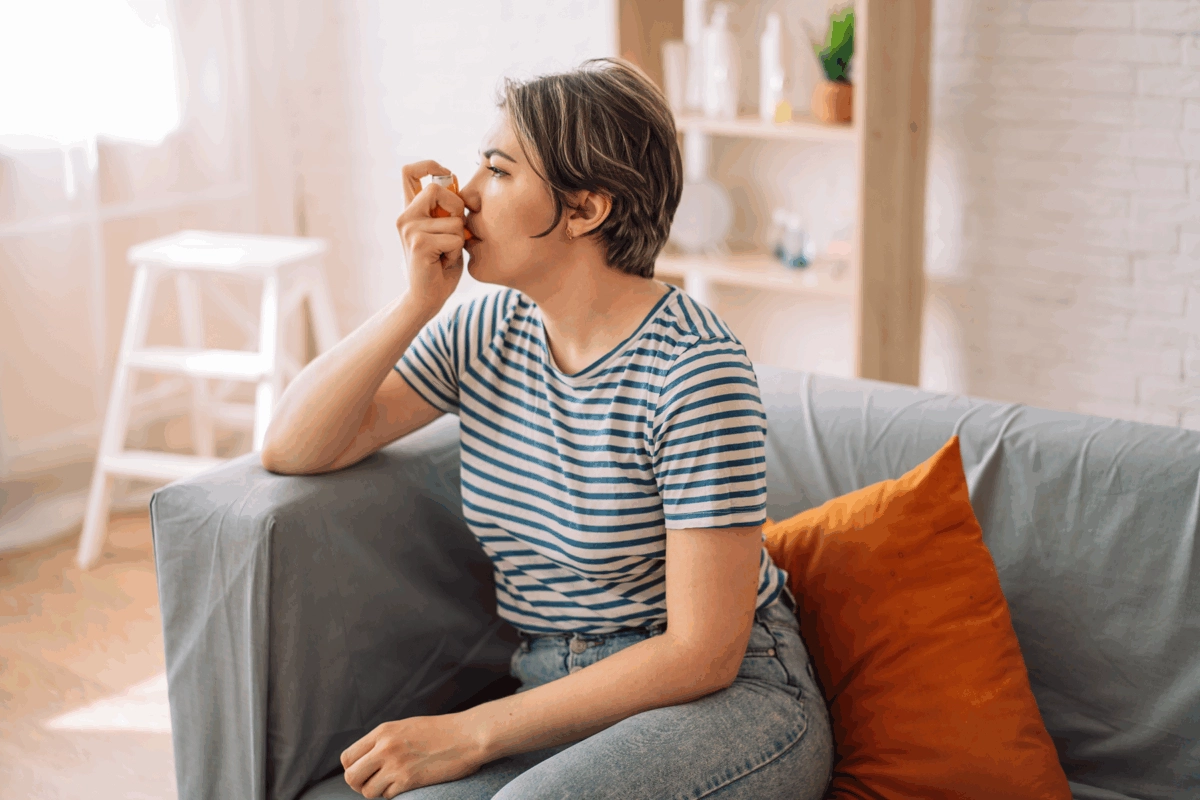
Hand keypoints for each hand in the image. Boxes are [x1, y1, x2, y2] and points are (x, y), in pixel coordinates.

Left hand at [341, 714, 484, 797]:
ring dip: (378, 791)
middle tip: (374, 783)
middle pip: (351, 777)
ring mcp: (396, 765)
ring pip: (367, 791)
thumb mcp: (406, 728)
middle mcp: (384, 747)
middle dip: (359, 784)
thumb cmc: (440, 732)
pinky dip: (395, 794)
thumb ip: (384, 741)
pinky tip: (408, 784)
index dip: (352, 768)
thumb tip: (365, 759)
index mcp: (382, 732)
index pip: (347, 757)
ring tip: (394, 783)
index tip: (365, 771)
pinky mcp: (408, 780)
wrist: (467, 736)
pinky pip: (388, 796)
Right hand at [396, 160, 466, 312]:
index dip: (430, 165)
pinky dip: (456, 252)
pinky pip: (454, 238)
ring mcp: (409, 229)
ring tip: (445, 254)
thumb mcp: (445, 231)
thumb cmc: (440, 265)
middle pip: (437, 187)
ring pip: (453, 219)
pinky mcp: (419, 243)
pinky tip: (443, 262)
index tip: (446, 173)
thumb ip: (447, 210)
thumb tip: (456, 183)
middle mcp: (405, 216)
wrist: (426, 297)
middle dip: (456, 206)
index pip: (409, 172)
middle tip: (454, 230)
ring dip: (458, 239)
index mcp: (410, 210)